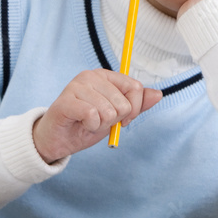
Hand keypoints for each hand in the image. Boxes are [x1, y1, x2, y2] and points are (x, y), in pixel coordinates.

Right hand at [32, 69, 162, 163]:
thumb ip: (136, 105)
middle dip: (114, 120)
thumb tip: (158, 94)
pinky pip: (92, 115)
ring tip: (88, 123)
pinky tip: (82, 124)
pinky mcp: (65, 100)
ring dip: (101, 124)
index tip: (124, 120)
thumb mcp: (117, 116)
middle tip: (99, 121)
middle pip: (123, 103)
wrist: (59, 141)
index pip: (136, 88)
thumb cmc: (87, 125)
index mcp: (106, 76)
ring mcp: (77, 86)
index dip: (135, 109)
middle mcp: (92, 76)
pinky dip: (91, 126)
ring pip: (108, 111)